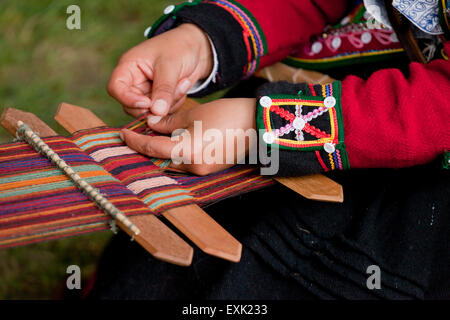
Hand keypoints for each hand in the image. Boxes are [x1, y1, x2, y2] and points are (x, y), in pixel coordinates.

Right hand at [107, 23, 212, 117]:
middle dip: (154, 106)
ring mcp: (146, 92)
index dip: (128, 99)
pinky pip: (163, 112)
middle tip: (174, 94)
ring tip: (182, 83)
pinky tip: (183, 86)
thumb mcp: (171, 65)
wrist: (196, 48)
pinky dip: (175, 103)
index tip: (147, 103)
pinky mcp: (159, 100)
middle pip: (132, 106)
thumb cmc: (179, 47)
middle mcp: (134, 81)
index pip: (115, 88)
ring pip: (150, 112)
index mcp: (128, 66)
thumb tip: (157, 112)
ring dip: (169, 103)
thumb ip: (164, 89)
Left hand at [120, 98, 256, 175]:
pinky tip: (174, 142)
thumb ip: (168, 123)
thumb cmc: (227, 115)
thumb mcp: (194, 114)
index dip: (134, 141)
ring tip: (155, 136)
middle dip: (147, 149)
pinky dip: (176, 154)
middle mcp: (192, 168)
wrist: (258, 125)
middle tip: (137, 135)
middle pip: (160, 161)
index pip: (151, 149)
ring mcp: (202, 171)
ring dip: (161, 152)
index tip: (123, 134)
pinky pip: (186, 164)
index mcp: (186, 152)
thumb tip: (152, 125)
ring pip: (172, 164)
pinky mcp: (210, 170)